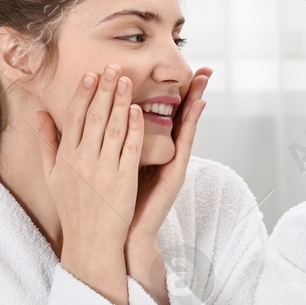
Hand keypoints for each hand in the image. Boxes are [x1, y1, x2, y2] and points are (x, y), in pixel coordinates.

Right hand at [34, 64, 144, 304]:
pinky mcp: (124, 180)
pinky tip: (139, 111)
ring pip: (114, 128)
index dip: (84, 94)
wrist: (90, 242)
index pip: (75, 118)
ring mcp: (104, 170)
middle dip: (105, 89)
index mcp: (66, 157)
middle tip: (114, 66)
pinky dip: (134, 128)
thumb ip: (47, 142)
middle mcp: (83, 161)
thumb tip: (40, 114)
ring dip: (121, 101)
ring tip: (128, 80)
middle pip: (95, 117)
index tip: (92, 75)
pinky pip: (130, 148)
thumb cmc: (72, 208)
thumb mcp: (52, 175)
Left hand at [128, 68, 211, 255]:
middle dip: (192, 91)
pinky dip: (191, 124)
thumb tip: (101, 118)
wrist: (125, 236)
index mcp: (149, 149)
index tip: (181, 69)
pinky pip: (185, 144)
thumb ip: (112, 143)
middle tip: (205, 68)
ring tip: (204, 79)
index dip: (173, 93)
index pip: (164, 115)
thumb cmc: (117, 203)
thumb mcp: (113, 165)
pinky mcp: (175, 174)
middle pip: (181, 116)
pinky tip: (196, 106)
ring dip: (196, 100)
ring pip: (186, 125)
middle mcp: (166, 155)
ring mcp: (173, 164)